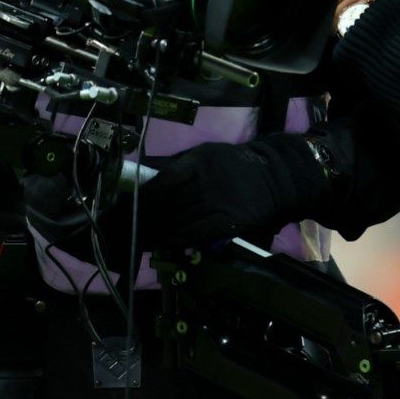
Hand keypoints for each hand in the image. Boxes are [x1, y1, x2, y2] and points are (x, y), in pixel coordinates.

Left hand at [132, 137, 330, 249]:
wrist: (279, 177)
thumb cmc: (237, 165)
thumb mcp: (207, 154)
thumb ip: (176, 165)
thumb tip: (142, 174)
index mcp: (197, 162)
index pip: (159, 184)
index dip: (137, 201)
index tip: (120, 213)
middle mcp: (206, 182)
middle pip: (165, 206)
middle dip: (140, 222)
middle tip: (120, 234)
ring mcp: (219, 203)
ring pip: (178, 222)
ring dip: (154, 235)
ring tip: (135, 243)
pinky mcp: (230, 221)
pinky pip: (196, 233)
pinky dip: (177, 240)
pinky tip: (163, 244)